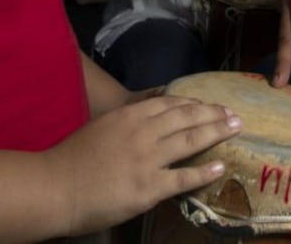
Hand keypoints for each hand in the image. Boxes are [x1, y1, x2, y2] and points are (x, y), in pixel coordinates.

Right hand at [47, 96, 240, 234]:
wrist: (54, 187)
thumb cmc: (70, 159)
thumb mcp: (100, 128)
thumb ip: (125, 125)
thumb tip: (146, 124)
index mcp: (129, 115)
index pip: (170, 103)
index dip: (193, 103)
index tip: (208, 104)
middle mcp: (143, 132)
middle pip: (187, 117)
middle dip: (213, 114)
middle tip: (234, 113)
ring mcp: (148, 159)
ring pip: (191, 140)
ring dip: (217, 132)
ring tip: (236, 129)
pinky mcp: (149, 187)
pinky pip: (184, 178)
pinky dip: (204, 172)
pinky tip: (220, 167)